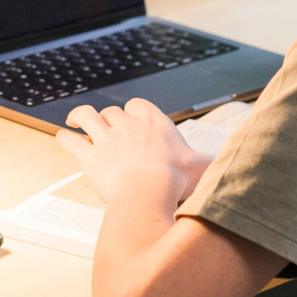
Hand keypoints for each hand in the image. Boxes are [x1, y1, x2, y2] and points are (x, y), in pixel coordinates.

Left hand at [57, 99, 214, 210]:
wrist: (149, 191)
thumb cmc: (177, 179)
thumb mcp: (203, 167)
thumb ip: (213, 162)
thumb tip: (233, 164)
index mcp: (153, 121)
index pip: (139, 105)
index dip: (135, 111)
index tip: (134, 118)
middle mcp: (127, 125)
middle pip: (113, 112)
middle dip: (110, 118)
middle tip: (109, 127)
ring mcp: (106, 138)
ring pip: (87, 115)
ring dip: (80, 116)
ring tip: (76, 119)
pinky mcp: (89, 156)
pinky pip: (71, 140)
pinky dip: (65, 137)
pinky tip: (63, 136)